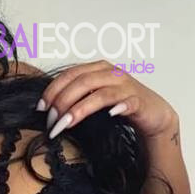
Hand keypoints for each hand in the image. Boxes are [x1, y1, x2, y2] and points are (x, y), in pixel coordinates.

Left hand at [36, 60, 177, 141]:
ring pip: (99, 93)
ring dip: (80, 109)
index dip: (52, 90)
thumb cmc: (120, 106)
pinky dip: (117, 107)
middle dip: (62, 102)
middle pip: (81, 82)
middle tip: (51, 122)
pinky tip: (109, 115)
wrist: (153, 115)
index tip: (40, 108)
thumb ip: (76, 97)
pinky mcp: (139, 101)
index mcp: (97, 69)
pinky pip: (127, 102)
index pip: (69, 74)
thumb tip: (47, 109)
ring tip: (66, 124)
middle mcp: (111, 73)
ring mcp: (126, 86)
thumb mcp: (94, 98)